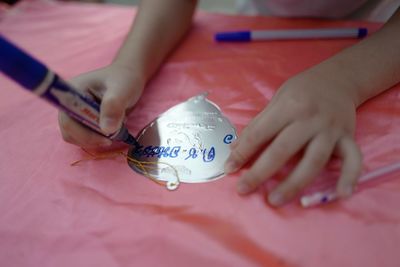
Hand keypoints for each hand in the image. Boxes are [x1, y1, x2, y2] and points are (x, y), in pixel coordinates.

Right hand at [58, 64, 143, 148]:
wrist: (129, 77)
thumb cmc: (124, 79)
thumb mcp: (122, 90)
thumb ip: (113, 106)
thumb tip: (106, 129)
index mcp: (72, 92)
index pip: (68, 120)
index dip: (84, 134)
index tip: (105, 138)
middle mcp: (69, 102)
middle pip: (69, 131)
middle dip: (90, 138)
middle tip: (112, 137)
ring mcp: (74, 112)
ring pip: (75, 136)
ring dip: (94, 139)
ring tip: (113, 130)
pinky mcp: (81, 119)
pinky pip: (83, 136)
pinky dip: (96, 138)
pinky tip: (110, 130)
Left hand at [224, 69, 361, 205]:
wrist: (338, 78)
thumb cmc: (302, 91)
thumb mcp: (277, 100)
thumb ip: (258, 125)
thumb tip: (236, 149)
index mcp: (289, 107)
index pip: (260, 133)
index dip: (242, 152)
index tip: (229, 169)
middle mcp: (310, 119)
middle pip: (283, 150)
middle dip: (260, 172)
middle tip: (243, 189)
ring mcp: (331, 130)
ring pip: (313, 161)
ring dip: (293, 184)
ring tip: (275, 200)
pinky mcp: (348, 138)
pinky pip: (353, 160)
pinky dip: (350, 177)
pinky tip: (342, 194)